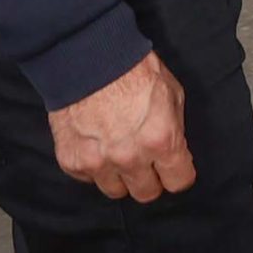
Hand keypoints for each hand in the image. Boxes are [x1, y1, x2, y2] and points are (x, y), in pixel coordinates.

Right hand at [48, 51, 193, 202]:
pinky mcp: (72, 161)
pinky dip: (94, 166)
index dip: (180, 173)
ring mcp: (97, 163)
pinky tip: (97, 144)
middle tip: (147, 162)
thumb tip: (175, 151)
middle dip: (151, 180)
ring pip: (116, 191)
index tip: (175, 168)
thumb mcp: (172, 94)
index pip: (179, 182)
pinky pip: (88, 178)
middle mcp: (129, 158)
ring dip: (121, 177)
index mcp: (160, 140)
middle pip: (146, 193)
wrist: (88, 58)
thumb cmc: (134, 70)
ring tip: (119, 153)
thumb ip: (174, 129)